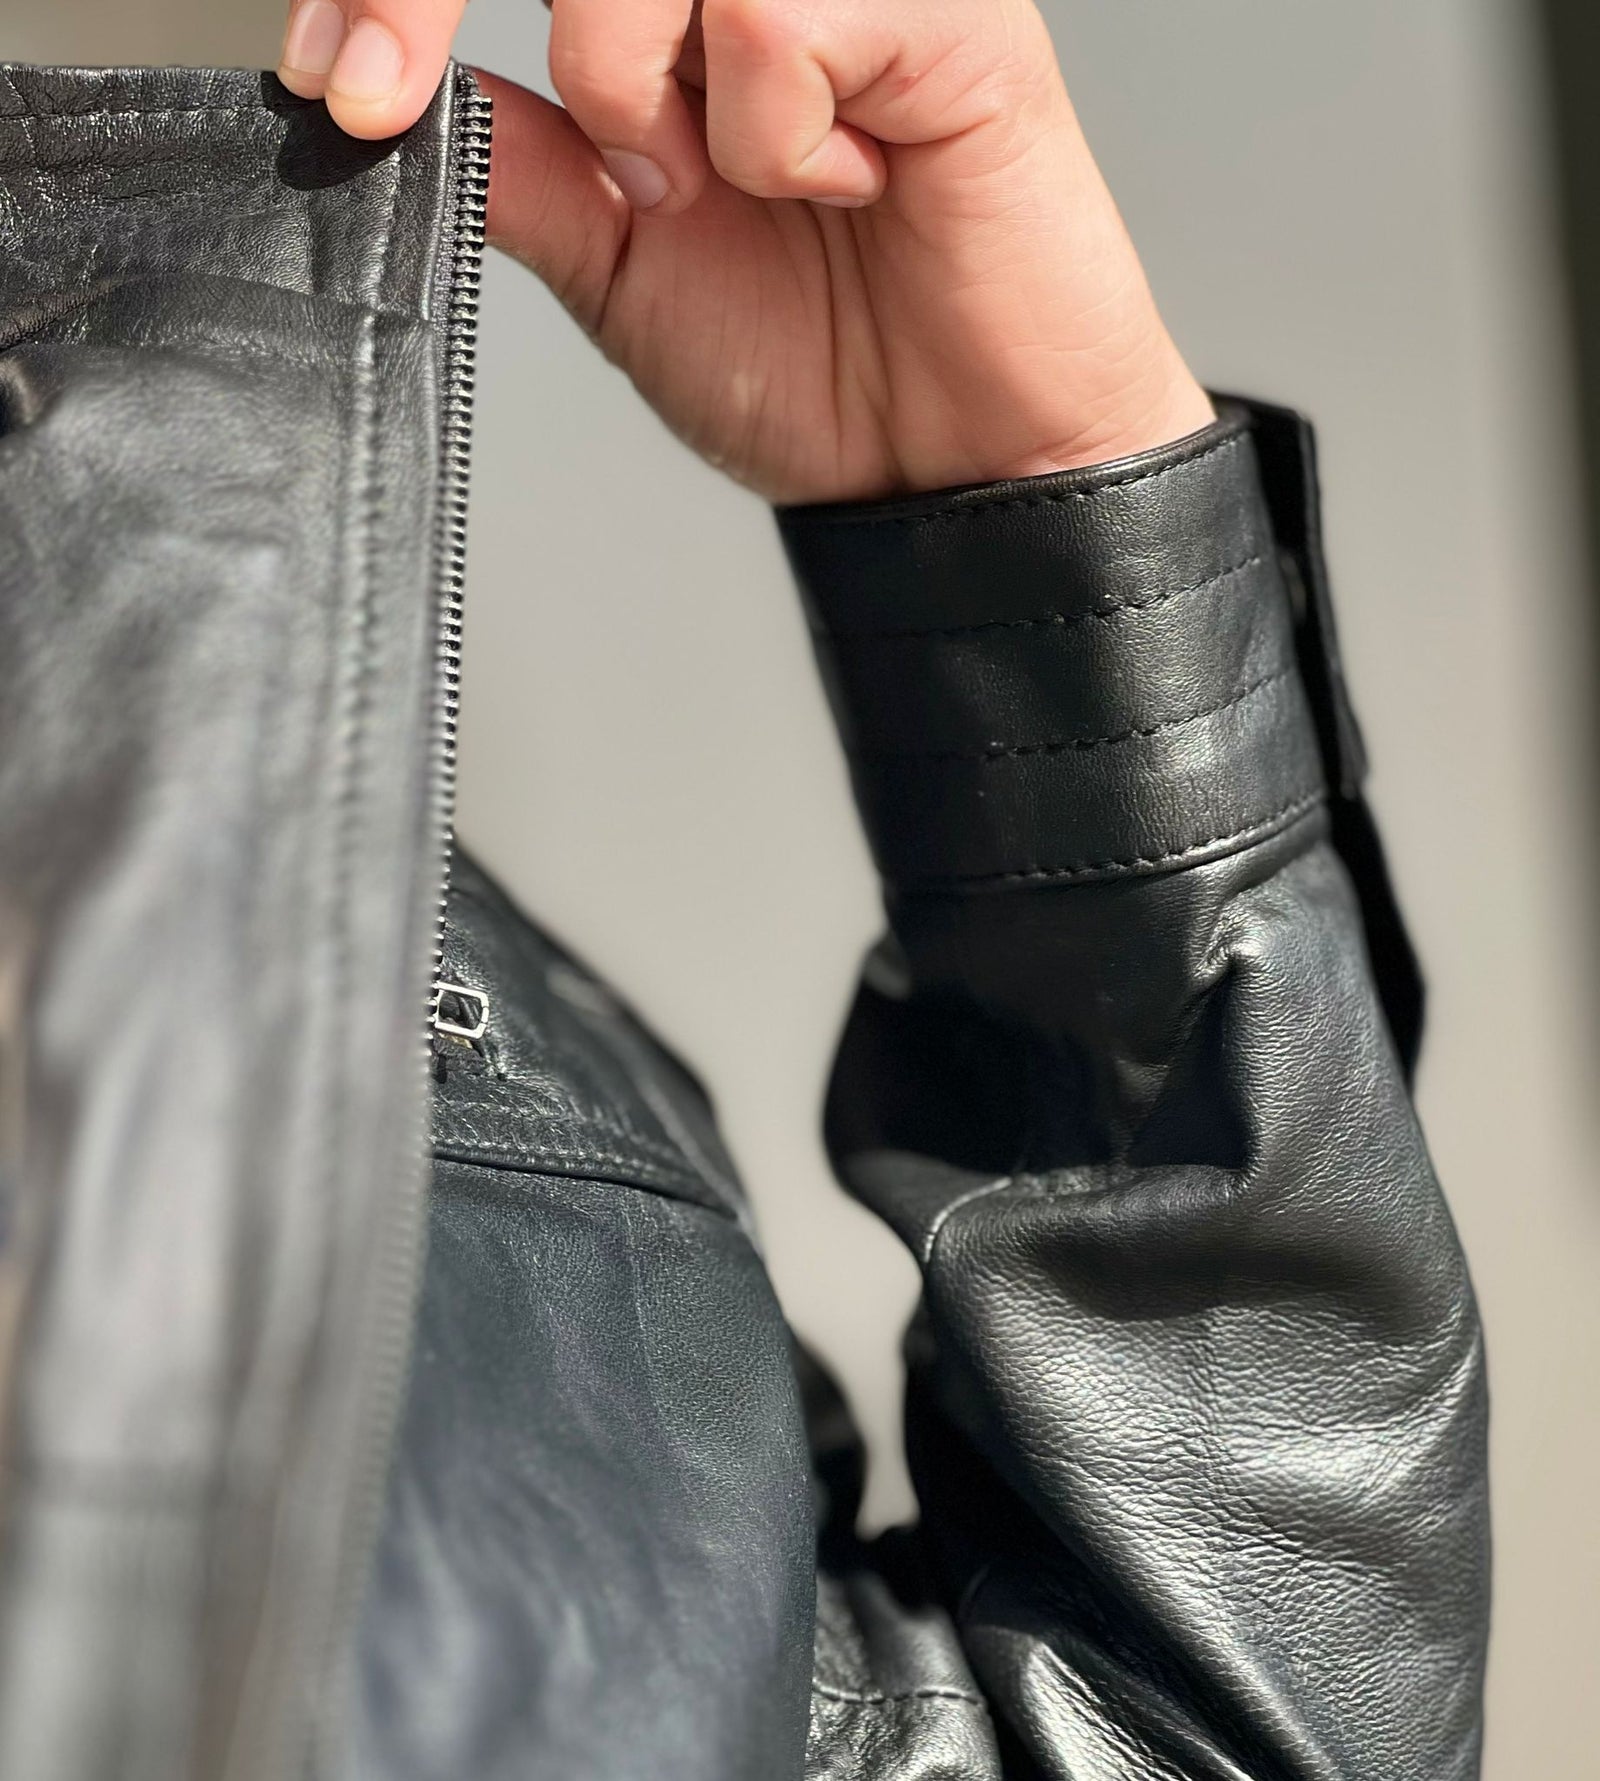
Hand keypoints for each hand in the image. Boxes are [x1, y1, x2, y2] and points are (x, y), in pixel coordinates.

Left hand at [278, 0, 1212, 502]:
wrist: (953, 465)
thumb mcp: (618, 268)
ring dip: (630, 87)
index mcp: (672, 11)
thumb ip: (523, 165)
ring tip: (730, 190)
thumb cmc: (819, 366)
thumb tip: (403, 92)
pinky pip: (775, 14)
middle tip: (408, 97)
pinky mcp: (945, 10)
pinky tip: (850, 185)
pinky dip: (775, 134)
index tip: (334, 82)